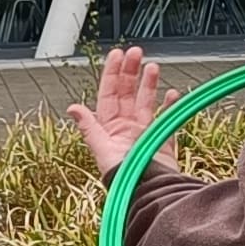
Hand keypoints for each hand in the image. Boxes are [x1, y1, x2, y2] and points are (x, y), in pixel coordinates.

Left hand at [68, 46, 173, 176]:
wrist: (150, 193)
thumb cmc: (124, 176)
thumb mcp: (102, 149)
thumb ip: (89, 128)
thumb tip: (72, 108)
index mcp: (109, 129)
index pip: (109, 94)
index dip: (112, 74)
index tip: (117, 55)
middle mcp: (126, 129)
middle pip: (127, 93)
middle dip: (130, 72)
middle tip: (136, 52)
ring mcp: (145, 134)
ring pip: (146, 102)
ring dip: (149, 84)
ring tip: (153, 67)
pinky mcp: (164, 141)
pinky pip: (168, 118)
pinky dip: (170, 105)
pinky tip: (172, 94)